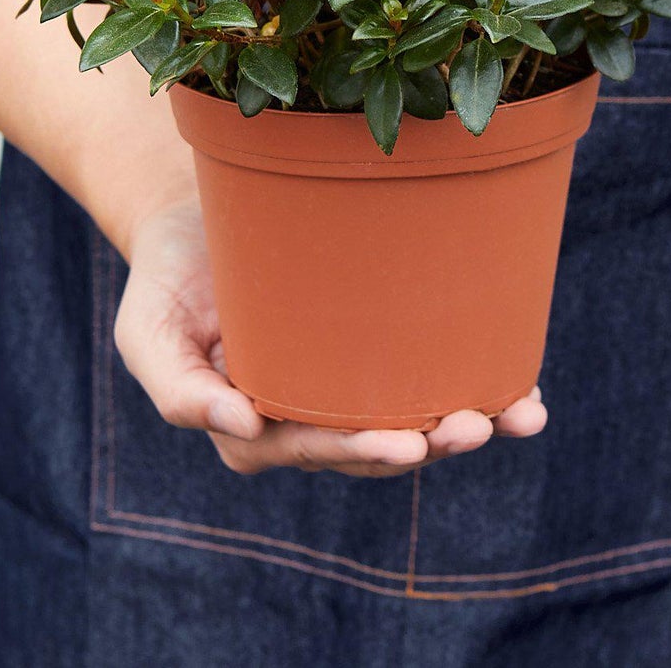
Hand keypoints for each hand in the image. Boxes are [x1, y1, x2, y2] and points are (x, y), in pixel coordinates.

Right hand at [114, 195, 548, 476]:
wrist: (198, 221)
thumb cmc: (168, 279)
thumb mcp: (147, 332)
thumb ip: (178, 389)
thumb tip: (244, 428)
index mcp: (257, 430)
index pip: (319, 449)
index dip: (366, 450)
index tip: (409, 442)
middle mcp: (309, 419)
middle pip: (378, 445)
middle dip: (429, 443)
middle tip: (473, 426)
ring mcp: (346, 387)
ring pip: (412, 420)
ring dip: (466, 425)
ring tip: (516, 415)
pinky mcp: (374, 350)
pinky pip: (426, 377)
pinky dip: (478, 385)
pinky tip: (523, 393)